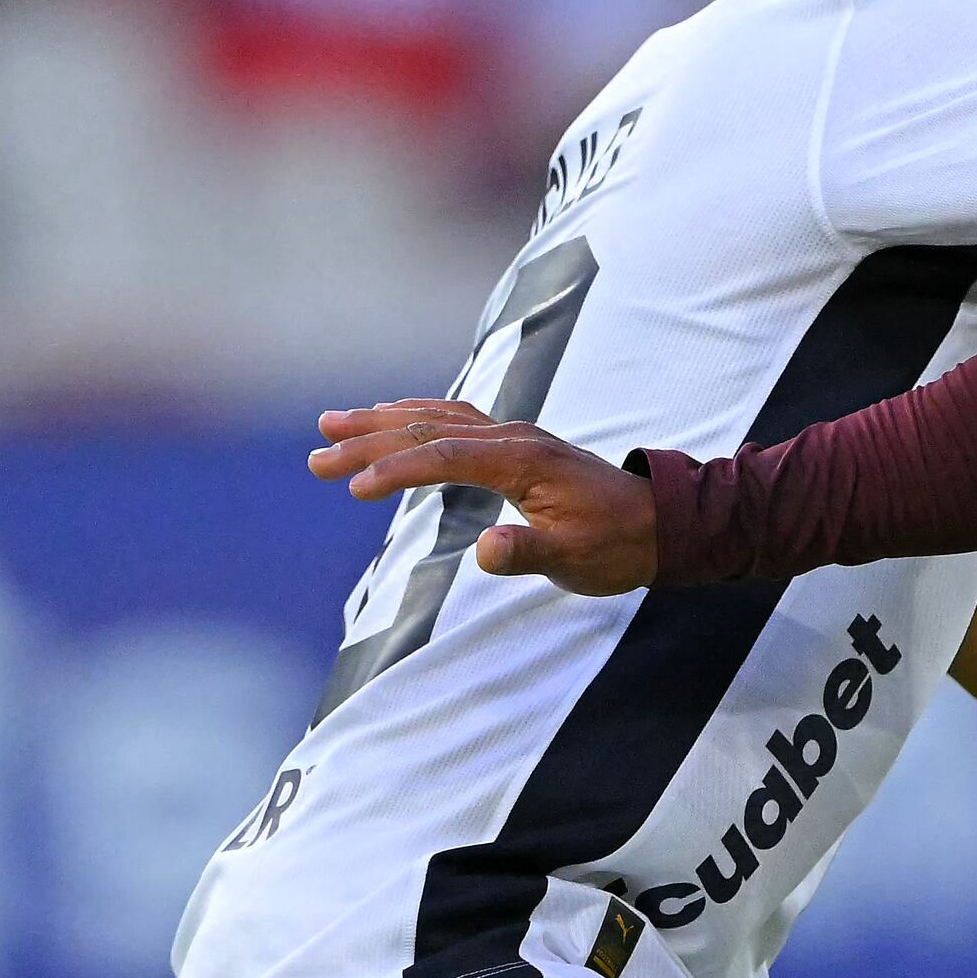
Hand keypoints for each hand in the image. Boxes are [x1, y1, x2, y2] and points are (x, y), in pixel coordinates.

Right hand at [311, 400, 657, 594]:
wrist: (660, 525)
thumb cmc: (618, 547)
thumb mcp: (576, 560)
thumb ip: (528, 553)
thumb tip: (484, 551)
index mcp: (522, 461)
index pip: (444, 458)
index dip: (396, 470)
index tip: (354, 486)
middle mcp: (513, 437)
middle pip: (428, 430)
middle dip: (369, 441)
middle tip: (315, 456)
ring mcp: (513, 435)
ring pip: (436, 418)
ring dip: (382, 421)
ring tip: (331, 425)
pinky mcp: (514, 444)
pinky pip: (453, 419)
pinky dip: (414, 417)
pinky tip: (390, 419)